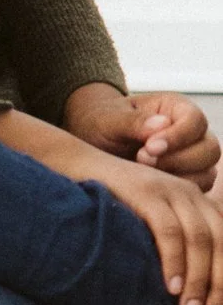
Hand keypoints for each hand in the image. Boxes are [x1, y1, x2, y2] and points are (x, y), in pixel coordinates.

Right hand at [0, 103, 222, 304]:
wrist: (76, 165)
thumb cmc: (112, 202)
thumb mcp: (150, 221)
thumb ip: (173, 243)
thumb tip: (187, 293)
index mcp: (196, 201)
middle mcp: (189, 192)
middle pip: (219, 241)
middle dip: (218, 284)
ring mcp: (168, 189)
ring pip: (199, 238)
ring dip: (197, 280)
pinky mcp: (146, 191)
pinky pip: (169, 230)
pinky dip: (174, 262)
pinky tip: (170, 286)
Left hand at [62, 84, 220, 193]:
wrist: (94, 142)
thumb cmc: (102, 123)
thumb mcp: (110, 119)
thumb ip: (133, 121)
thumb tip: (161, 124)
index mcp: (176, 108)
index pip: (195, 120)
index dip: (178, 136)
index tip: (149, 147)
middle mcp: (191, 133)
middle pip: (210, 149)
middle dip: (178, 160)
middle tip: (143, 160)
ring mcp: (193, 158)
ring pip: (208, 172)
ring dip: (179, 179)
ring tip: (144, 175)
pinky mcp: (188, 180)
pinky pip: (198, 192)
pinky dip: (178, 195)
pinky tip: (152, 190)